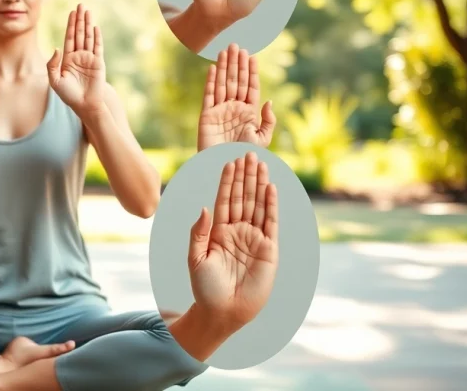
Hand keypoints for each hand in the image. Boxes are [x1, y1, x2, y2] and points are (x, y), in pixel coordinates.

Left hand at [47, 3, 105, 115]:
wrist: (84, 105)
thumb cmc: (68, 95)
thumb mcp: (54, 80)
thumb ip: (52, 65)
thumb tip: (57, 48)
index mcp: (68, 59)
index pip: (69, 38)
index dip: (70, 25)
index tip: (71, 13)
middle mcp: (79, 56)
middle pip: (79, 33)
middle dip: (79, 19)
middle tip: (80, 5)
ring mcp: (90, 58)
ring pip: (89, 37)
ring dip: (88, 24)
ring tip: (88, 11)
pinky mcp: (98, 63)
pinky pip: (97, 47)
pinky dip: (96, 37)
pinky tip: (95, 27)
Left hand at [188, 152, 278, 331]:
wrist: (222, 312)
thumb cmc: (205, 288)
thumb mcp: (195, 258)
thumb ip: (198, 232)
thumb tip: (204, 208)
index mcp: (218, 231)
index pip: (224, 200)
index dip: (227, 181)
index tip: (229, 161)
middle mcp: (237, 231)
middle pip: (242, 198)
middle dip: (245, 176)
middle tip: (248, 153)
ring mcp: (254, 239)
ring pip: (257, 205)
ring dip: (259, 185)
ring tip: (261, 164)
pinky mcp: (268, 249)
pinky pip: (270, 223)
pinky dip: (271, 205)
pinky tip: (270, 188)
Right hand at [197, 43, 274, 150]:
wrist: (225, 166)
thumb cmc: (245, 156)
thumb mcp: (263, 139)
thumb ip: (268, 121)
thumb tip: (269, 101)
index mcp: (249, 112)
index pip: (250, 86)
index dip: (251, 71)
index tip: (252, 56)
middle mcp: (234, 108)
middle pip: (236, 81)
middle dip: (237, 63)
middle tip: (237, 45)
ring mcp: (220, 110)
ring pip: (223, 83)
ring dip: (224, 67)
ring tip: (226, 50)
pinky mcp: (206, 115)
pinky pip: (208, 94)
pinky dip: (210, 81)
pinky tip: (212, 68)